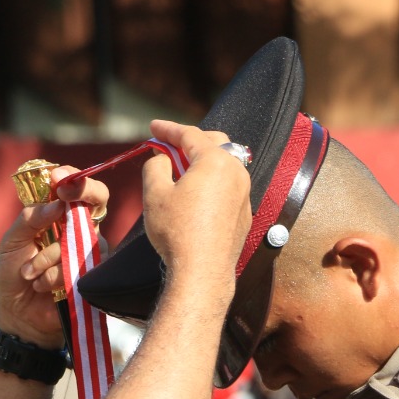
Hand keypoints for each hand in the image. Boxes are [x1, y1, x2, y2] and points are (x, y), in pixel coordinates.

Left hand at [0, 165, 109, 348]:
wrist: (20, 316)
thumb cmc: (15, 276)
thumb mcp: (12, 242)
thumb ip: (30, 219)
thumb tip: (56, 204)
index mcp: (59, 217)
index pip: (75, 188)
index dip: (73, 178)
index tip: (59, 178)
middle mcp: (79, 230)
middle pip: (97, 200)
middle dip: (84, 193)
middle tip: (63, 198)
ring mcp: (89, 252)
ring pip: (79, 239)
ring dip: (47, 257)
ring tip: (29, 274)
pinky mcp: (94, 276)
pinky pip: (78, 267)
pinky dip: (53, 276)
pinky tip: (41, 286)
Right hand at [142, 120, 251, 292]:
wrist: (202, 271)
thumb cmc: (177, 231)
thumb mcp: (155, 194)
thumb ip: (155, 166)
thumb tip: (161, 158)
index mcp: (215, 161)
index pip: (190, 134)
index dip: (168, 129)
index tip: (153, 127)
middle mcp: (236, 171)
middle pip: (214, 143)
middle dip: (190, 140)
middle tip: (169, 145)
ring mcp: (244, 192)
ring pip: (224, 164)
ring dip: (202, 161)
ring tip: (181, 169)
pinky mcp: (244, 213)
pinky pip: (228, 186)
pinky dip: (212, 181)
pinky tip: (197, 194)